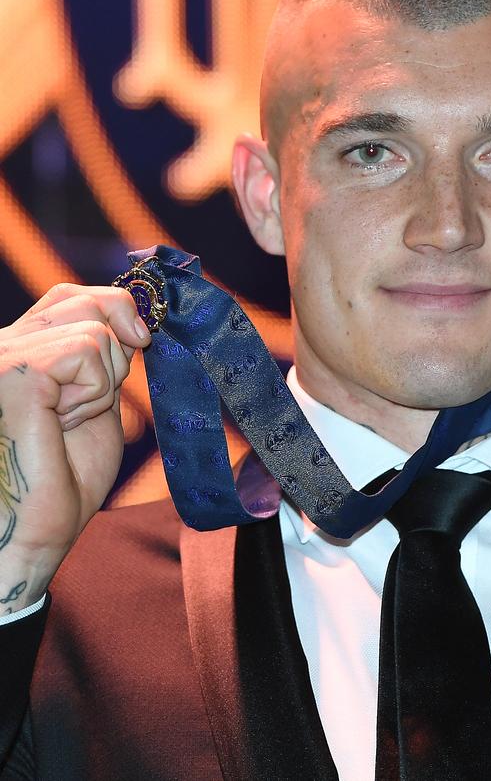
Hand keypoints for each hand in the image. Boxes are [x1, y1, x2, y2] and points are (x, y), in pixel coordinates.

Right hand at [0, 284, 150, 614]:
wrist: (36, 531)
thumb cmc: (64, 475)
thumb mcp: (97, 399)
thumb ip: (105, 354)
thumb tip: (134, 312)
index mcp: (20, 348)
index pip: (71, 296)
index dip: (116, 306)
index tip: (141, 339)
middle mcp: (4, 343)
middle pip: (85, 301)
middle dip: (115, 352)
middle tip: (92, 405)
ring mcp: (4, 353)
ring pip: (93, 329)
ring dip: (102, 385)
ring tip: (67, 422)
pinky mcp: (14, 369)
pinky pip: (85, 353)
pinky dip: (92, 394)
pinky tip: (62, 424)